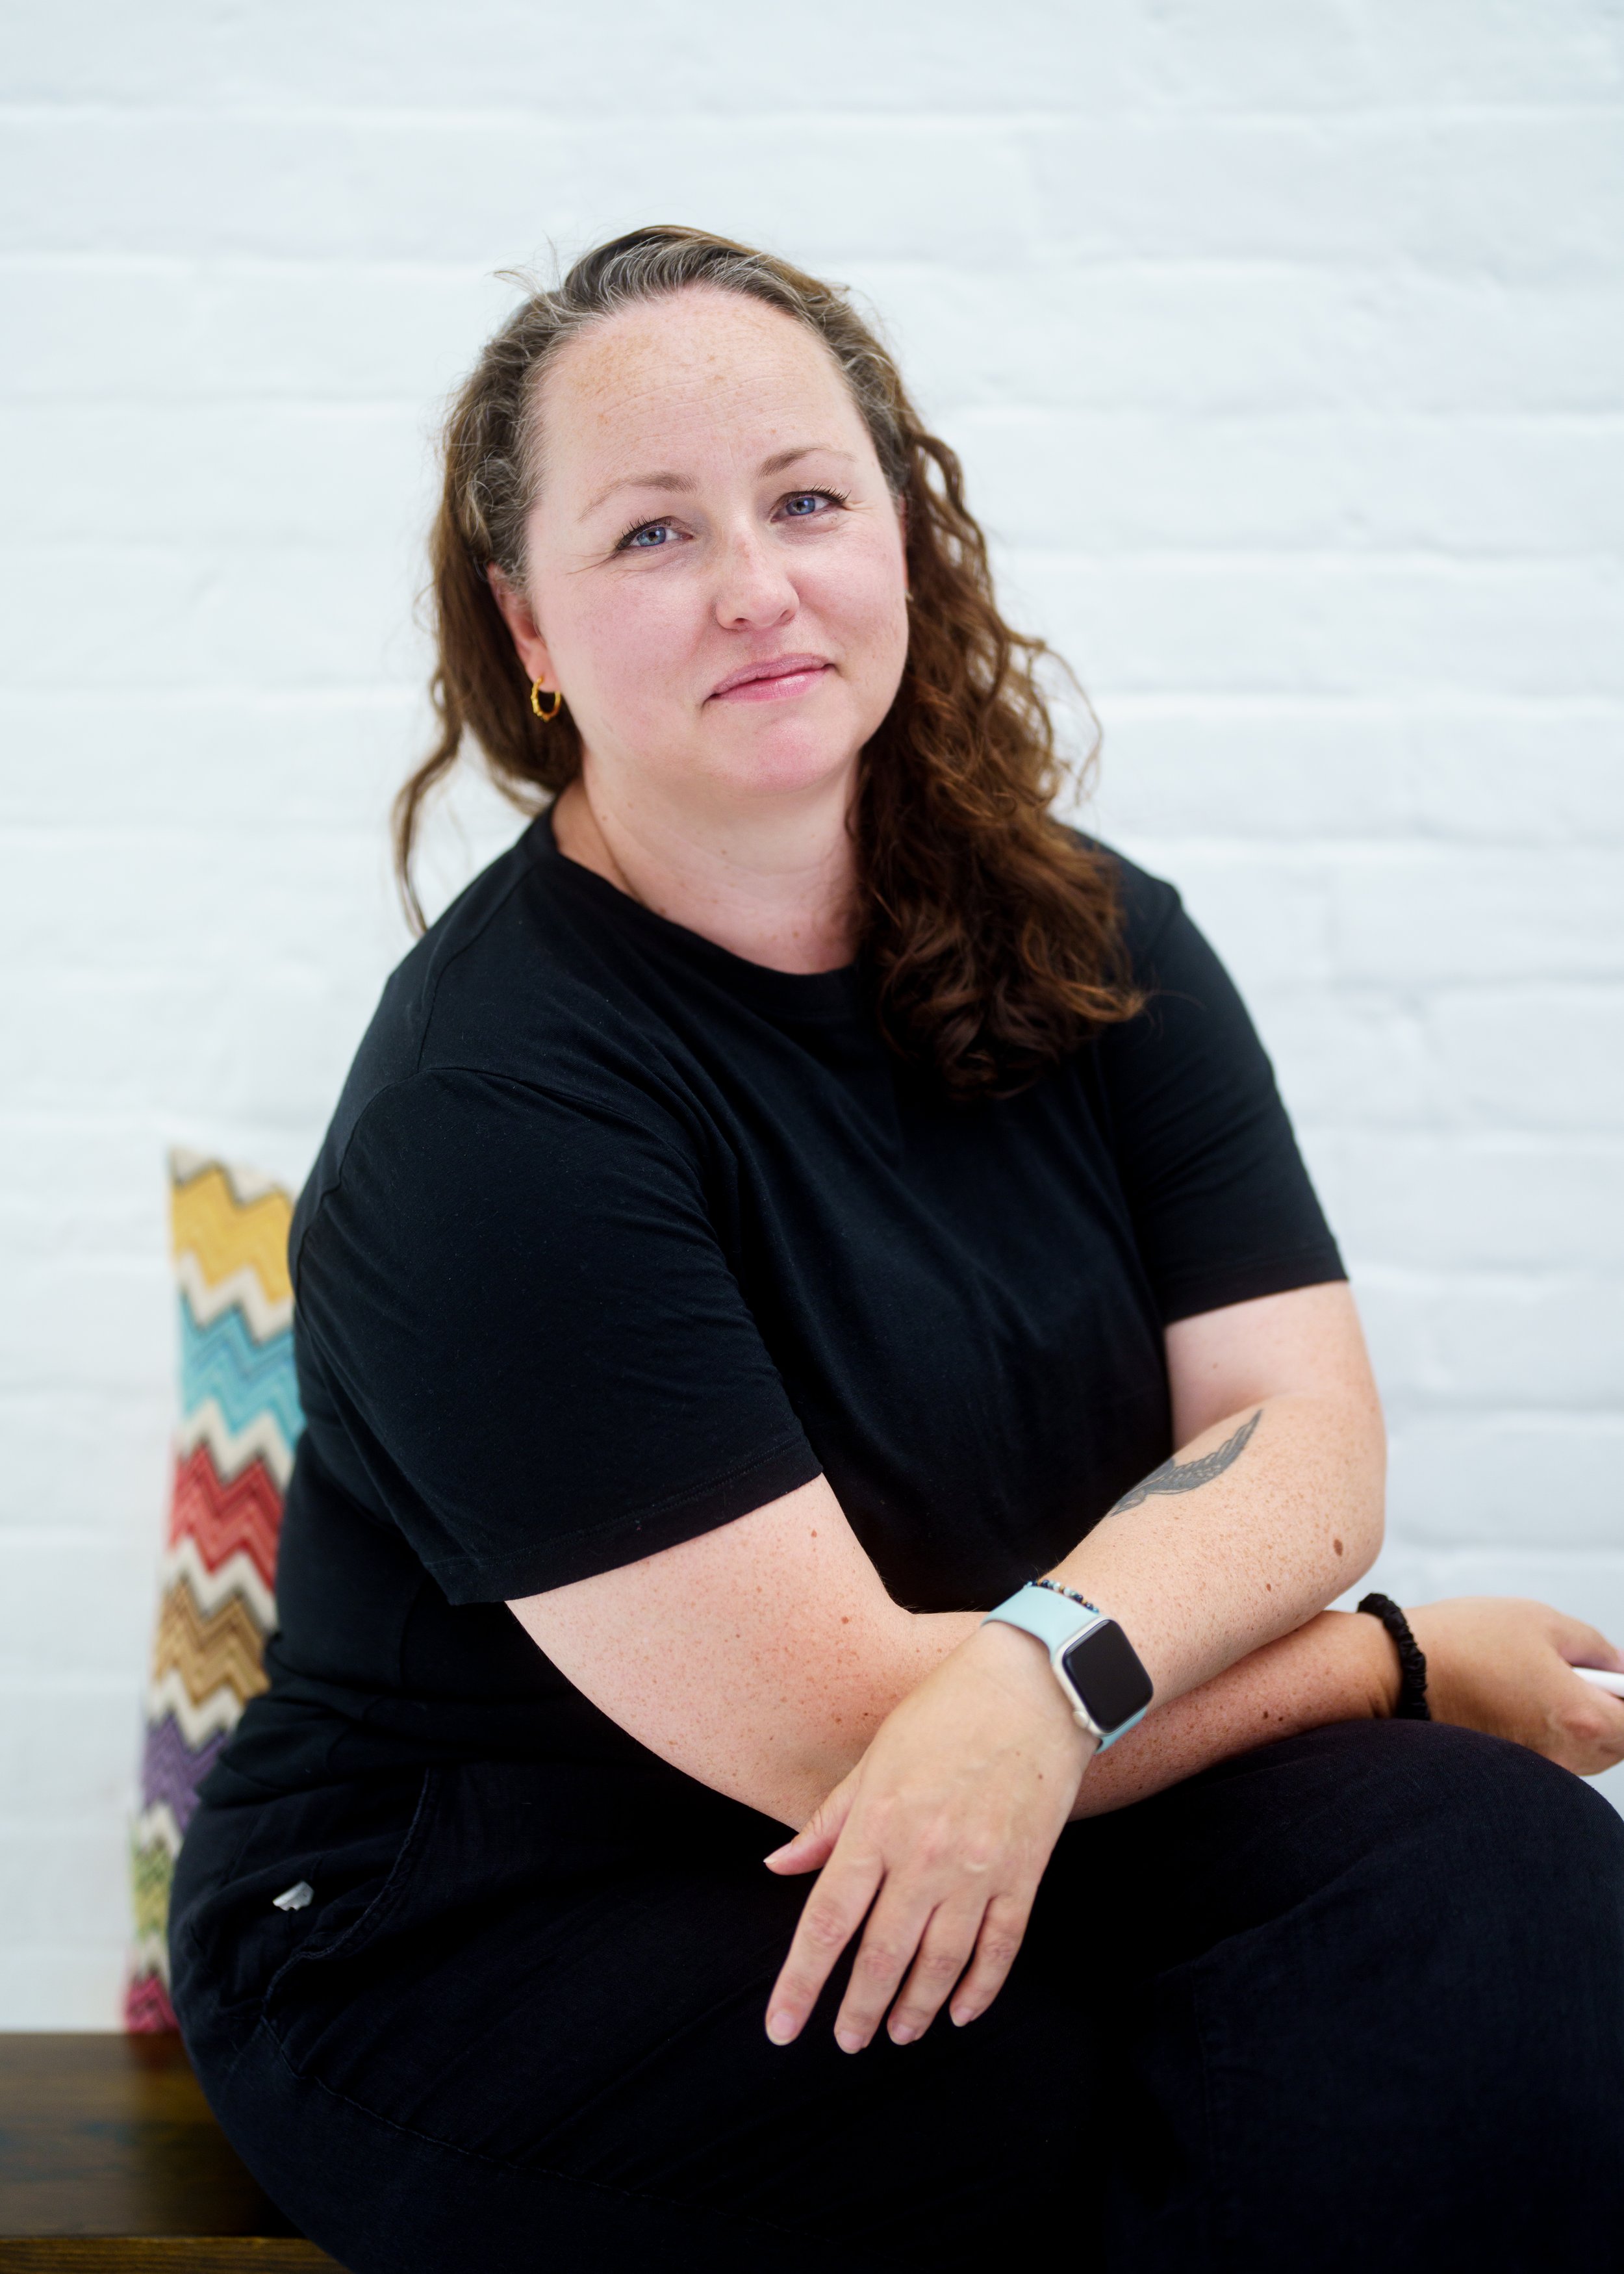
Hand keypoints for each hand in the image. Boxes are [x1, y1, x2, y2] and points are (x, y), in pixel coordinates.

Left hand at [761, 1620, 1091, 2051]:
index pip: (828, 1920)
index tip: (781, 2029)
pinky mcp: (1025, 1873)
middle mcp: (925, 1854)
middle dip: (858, 2009)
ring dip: (914, 2007)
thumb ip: (828, 1822)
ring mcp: (979, 1868)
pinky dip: (980, 1988)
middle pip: (882, 1955)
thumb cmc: (943, 1713)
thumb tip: (778, 1867)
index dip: (801, 1982)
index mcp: (879, 1823)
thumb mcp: (874, 1760)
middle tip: (845, 2043)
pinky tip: (959, 2011)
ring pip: (940, 1961)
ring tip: (898, 2034)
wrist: (1034, 1687)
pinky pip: (1000, 1947)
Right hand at [1406, 1597, 1623, 1775]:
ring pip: (1585, 1755)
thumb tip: (1620, 1668)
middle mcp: (1563, 1756)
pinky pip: (1551, 1758)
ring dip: (1582, 1723)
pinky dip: (1551, 1732)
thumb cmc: (1465, 1640)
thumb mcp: (1539, 1620)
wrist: (1395, 1671)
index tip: (1618, 1678)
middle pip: (1617, 1745)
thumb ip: (1594, 1646)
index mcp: (1581, 1717)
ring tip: (1546, 1683)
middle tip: (1589, 1673)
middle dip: (1613, 1710)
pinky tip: (1519, 1700)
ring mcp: (1535, 1770)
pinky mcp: (1507, 1772)